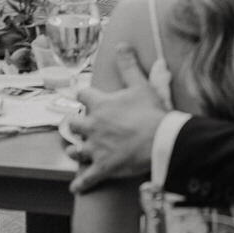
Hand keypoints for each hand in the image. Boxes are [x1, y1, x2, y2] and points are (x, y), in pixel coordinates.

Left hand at [67, 47, 167, 192]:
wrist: (159, 141)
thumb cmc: (151, 113)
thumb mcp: (141, 84)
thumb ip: (128, 65)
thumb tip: (121, 45)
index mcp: (101, 105)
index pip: (83, 96)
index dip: (84, 95)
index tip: (84, 96)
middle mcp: (92, 127)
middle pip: (74, 124)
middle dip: (75, 124)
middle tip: (78, 125)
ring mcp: (95, 149)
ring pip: (76, 151)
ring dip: (75, 151)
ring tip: (75, 151)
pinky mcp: (102, 168)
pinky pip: (86, 179)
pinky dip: (81, 184)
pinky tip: (76, 188)